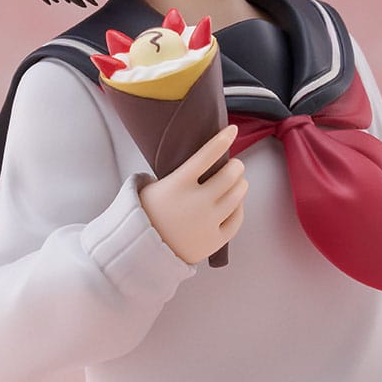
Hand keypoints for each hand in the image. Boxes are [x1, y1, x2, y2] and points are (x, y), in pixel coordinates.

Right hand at [139, 124, 246, 264]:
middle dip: (236, 166)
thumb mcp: (152, 187)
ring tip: (237, 181)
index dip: (222, 140)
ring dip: (241, 184)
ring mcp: (207, 222)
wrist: (140, 251)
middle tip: (235, 164)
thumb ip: (178, 173)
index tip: (232, 130)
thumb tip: (204, 159)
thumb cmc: (148, 213)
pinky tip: (235, 203)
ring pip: (237, 195)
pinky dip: (239, 208)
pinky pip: (237, 219)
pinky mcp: (214, 241)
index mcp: (177, 185)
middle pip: (230, 175)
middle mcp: (196, 202)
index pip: (207, 155)